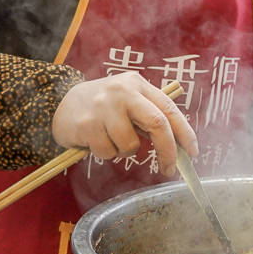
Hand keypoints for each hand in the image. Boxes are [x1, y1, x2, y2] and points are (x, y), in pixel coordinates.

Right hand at [52, 72, 196, 176]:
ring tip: (110, 140)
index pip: (169, 109)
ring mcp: (104, 106)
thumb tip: (177, 147)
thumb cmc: (101, 108)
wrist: (60, 103)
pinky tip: (95, 139)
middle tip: (168, 169)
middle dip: (167, 151)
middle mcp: (123, 91)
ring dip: (124, 152)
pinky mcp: (88, 123)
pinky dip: (105, 153)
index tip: (192, 152)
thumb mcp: (127, 102)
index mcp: (138, 84)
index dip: (185, 133)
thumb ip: (149, 118)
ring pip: (130, 144)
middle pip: (157, 124)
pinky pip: (108, 152)